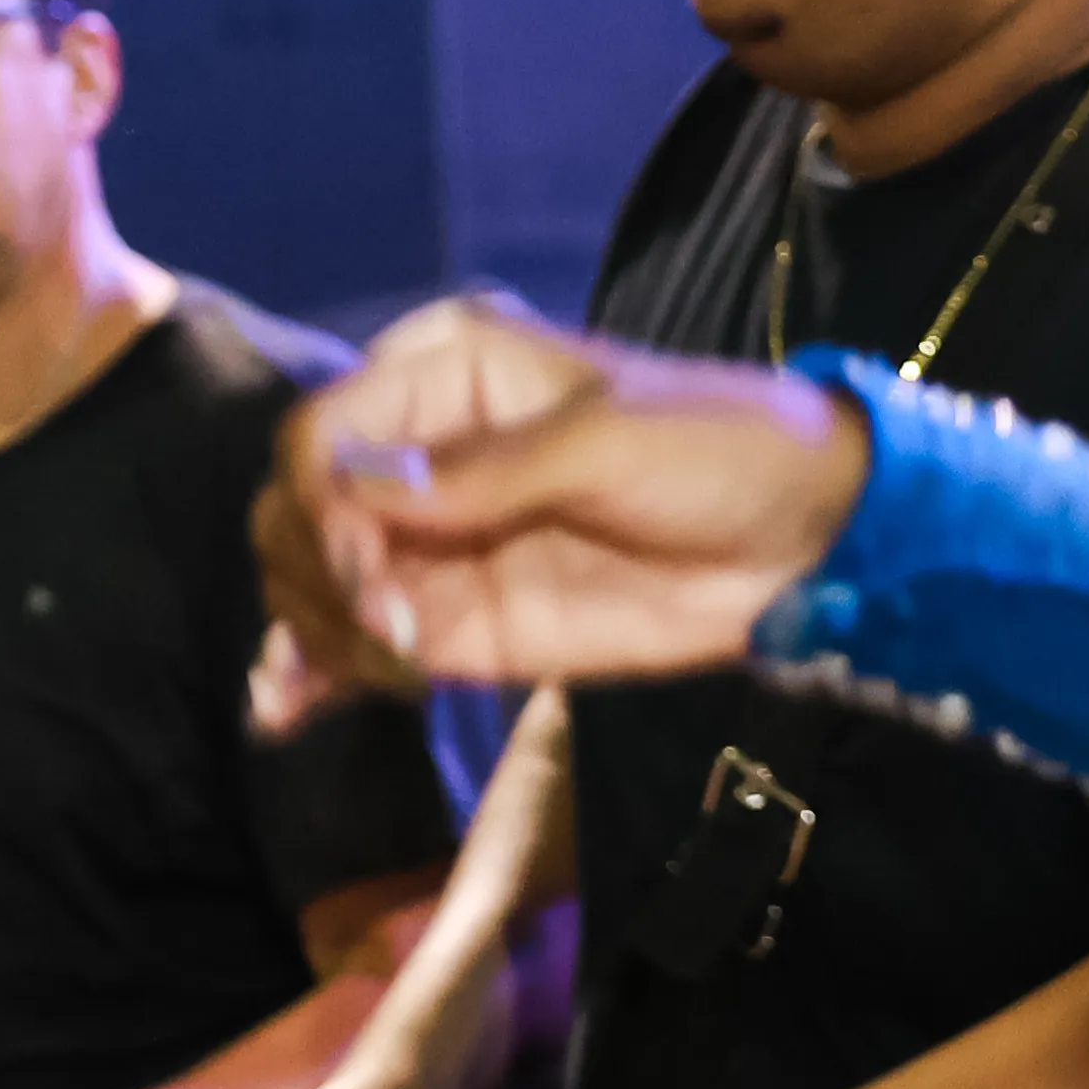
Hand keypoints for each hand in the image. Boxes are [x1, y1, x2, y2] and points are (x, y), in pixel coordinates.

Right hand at [257, 300, 866, 719]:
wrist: (806, 543)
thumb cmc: (715, 449)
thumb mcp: (603, 440)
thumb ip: (479, 472)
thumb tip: (350, 491)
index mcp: (442, 377)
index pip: (319, 434)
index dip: (318, 504)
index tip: (361, 568)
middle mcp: (417, 459)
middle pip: (298, 511)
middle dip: (320, 574)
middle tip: (392, 627)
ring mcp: (433, 548)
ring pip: (314, 585)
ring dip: (320, 631)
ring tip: (392, 666)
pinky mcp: (459, 625)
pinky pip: (358, 648)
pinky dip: (312, 676)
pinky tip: (283, 712)